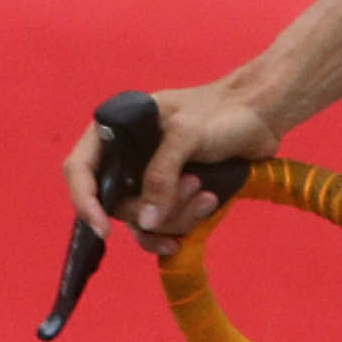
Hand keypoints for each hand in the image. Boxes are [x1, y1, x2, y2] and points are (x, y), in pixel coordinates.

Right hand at [62, 81, 274, 242]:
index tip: (103, 227)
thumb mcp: (186, 135)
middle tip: (193, 184)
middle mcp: (127, 157)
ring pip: (143, 220)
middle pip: (116, 204)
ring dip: (176, 216)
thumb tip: (147, 221)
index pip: (80, 170)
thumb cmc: (221, 113)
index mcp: (117, 131)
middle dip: (154, 207)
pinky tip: (207, 206)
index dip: (85, 200)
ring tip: (207, 193)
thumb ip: (162, 174)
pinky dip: (183, 225)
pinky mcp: (172, 195)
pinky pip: (164, 226)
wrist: (260, 117)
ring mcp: (149, 178)